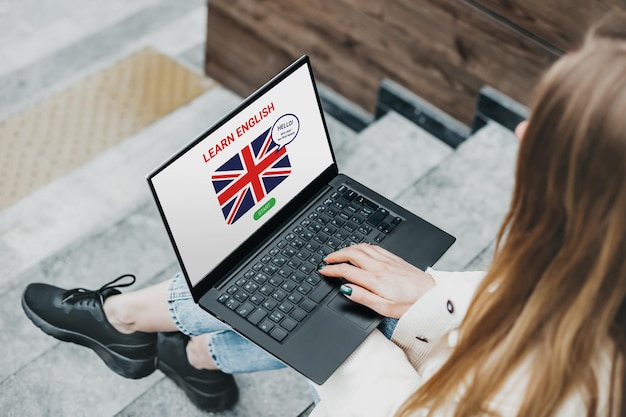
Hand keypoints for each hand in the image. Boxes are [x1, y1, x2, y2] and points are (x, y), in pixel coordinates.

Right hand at [318, 243, 434, 317]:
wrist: (432, 296)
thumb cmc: (411, 305)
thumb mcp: (384, 309)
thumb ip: (363, 297)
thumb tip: (346, 290)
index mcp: (374, 280)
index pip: (346, 270)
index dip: (331, 269)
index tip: (323, 271)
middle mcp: (379, 266)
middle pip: (351, 254)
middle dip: (336, 255)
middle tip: (327, 259)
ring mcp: (387, 260)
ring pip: (362, 247)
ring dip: (347, 248)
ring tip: (339, 253)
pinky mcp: (394, 258)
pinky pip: (374, 246)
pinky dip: (362, 246)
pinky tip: (360, 249)